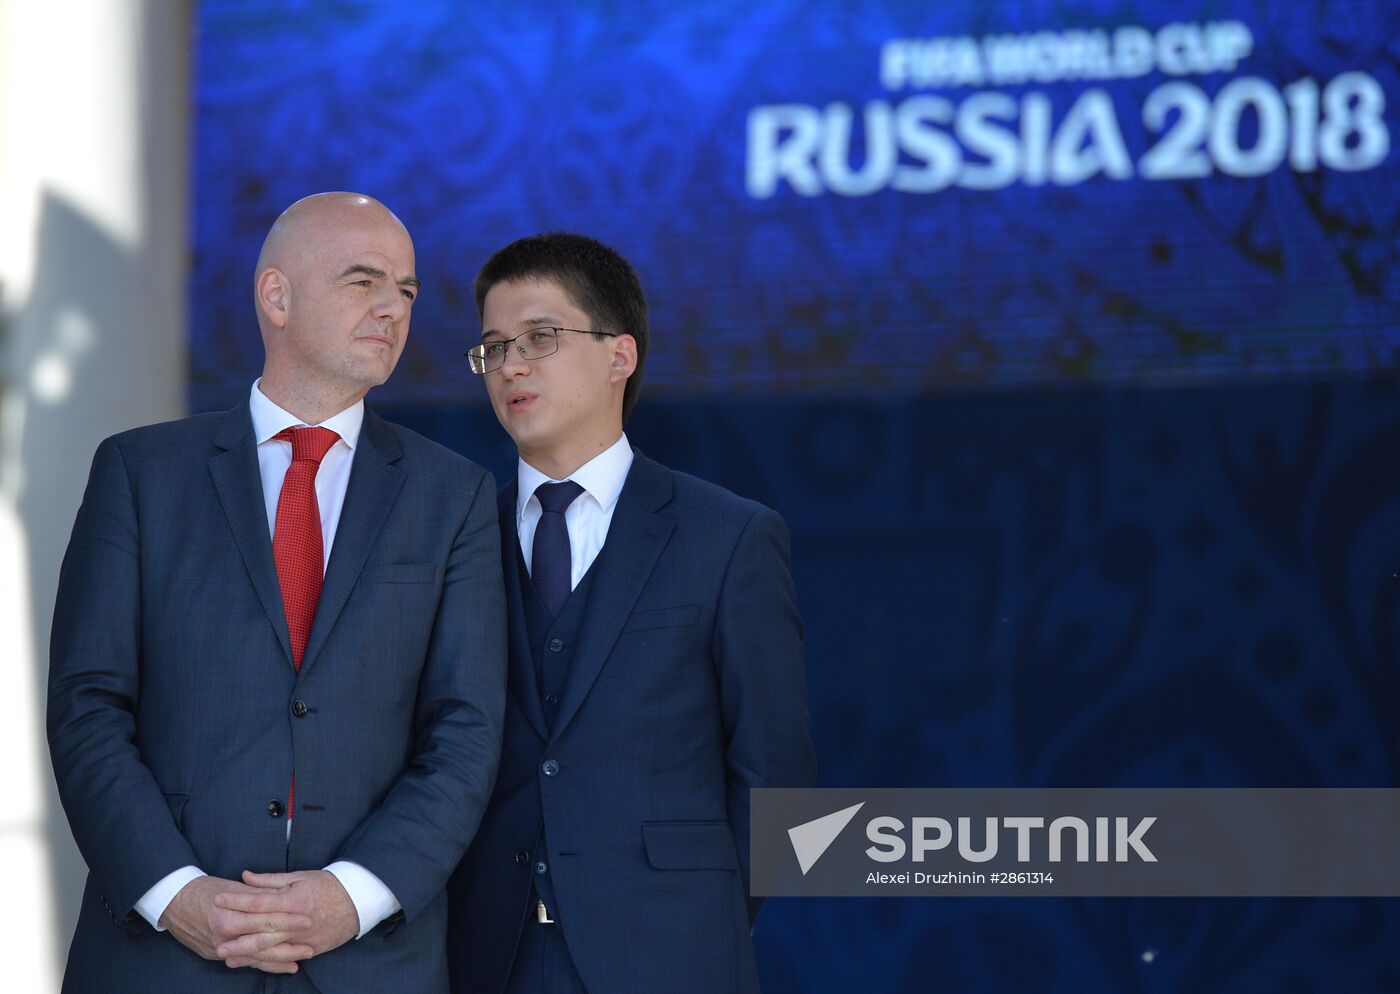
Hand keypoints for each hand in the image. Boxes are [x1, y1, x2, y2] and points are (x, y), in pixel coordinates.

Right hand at [160, 875, 313, 973]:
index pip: (266, 920)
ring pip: (253, 958)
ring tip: (298, 962)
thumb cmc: (204, 889)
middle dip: (288, 947)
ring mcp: (218, 948)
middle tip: (310, 948)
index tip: (308, 919)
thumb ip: (258, 894)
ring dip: (277, 961)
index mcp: (230, 915)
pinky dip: (259, 965)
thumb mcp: (232, 886)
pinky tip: (276, 967)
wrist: (172, 901)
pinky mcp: (213, 954)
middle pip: (262, 944)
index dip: (288, 920)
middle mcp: (224, 935)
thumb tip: (283, 896)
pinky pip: (241, 961)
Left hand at [213, 870, 358, 968]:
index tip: (218, 898)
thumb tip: (245, 877)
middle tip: (214, 937)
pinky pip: (284, 957)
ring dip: (246, 952)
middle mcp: (295, 921)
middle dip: (235, 934)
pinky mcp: (310, 949)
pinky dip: (266, 961)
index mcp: (292, 899)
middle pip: (260, 929)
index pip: (259, 901)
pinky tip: (251, 962)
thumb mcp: (300, 876)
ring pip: (269, 947)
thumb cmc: (328, 885)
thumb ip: (270, 880)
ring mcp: (302, 937)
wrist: (359, 901)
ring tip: (226, 956)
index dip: (236, 900)